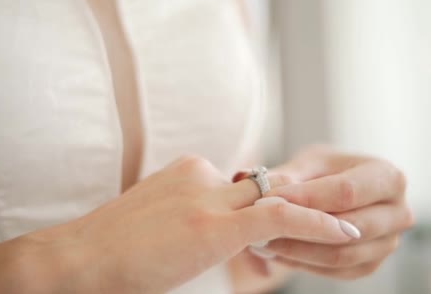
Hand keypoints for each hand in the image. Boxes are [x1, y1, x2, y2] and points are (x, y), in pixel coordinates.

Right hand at [44, 155, 355, 292]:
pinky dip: (317, 224)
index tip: (287, 215)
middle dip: (299, 202)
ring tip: (352, 227)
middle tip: (337, 217)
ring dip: (317, 212)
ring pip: (277, 198)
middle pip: (263, 185)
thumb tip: (199, 233)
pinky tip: (344, 232)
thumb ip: (184, 215)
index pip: (240, 184)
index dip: (264, 203)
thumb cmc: (108, 252)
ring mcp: (208, 197)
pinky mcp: (216, 224)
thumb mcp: (153, 222)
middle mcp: (201, 174)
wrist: (78, 260)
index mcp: (187, 171)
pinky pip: (280, 217)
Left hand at [251, 146, 413, 279]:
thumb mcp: (308, 163)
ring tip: (260, 239)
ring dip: (297, 250)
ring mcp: (389, 243)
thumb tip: (265, 191)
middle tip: (259, 225)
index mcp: (387, 176)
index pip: (346, 192)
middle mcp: (398, 212)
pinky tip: (275, 252)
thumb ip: (288, 176)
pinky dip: (303, 263)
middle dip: (300, 227)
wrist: (337, 190)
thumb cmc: (324, 171)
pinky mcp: (372, 264)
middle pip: (350, 228)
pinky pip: (337, 271)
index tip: (265, 201)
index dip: (305, 199)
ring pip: (341, 255)